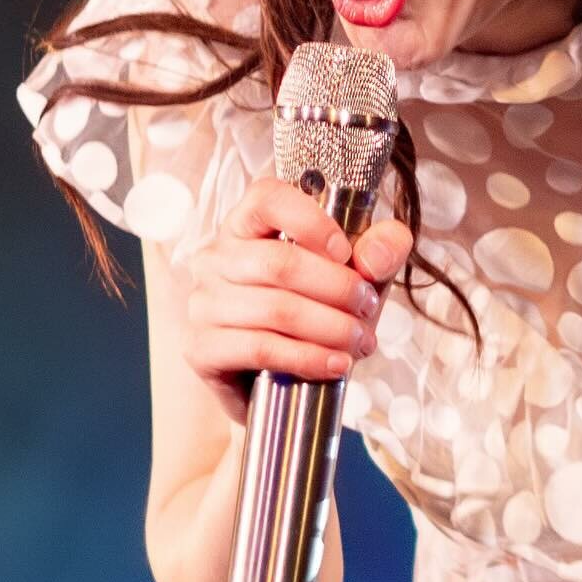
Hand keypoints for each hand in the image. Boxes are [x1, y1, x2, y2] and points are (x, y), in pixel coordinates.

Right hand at [183, 175, 412, 425]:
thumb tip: (376, 255)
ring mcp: (203, 302)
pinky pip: (260, 348)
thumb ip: (379, 251)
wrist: (276, 383)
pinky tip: (335, 364)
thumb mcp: (354, 275)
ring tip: (361, 341)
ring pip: (274, 309)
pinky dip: (307, 357)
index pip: (266, 198)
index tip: (346, 251)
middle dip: (336, 287)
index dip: (310, 220)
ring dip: (330, 327)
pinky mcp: (202, 348)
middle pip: (279, 263)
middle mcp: (217, 257)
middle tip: (368, 308)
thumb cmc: (313, 313)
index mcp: (247, 224)